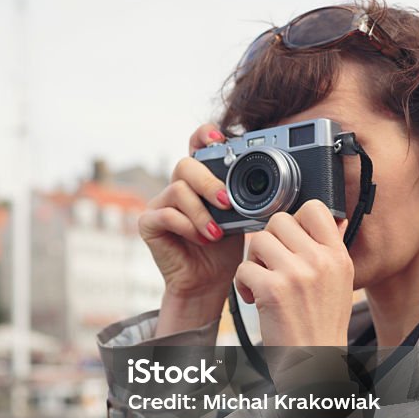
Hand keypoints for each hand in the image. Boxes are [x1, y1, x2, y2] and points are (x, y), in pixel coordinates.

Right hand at [140, 124, 243, 333]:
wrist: (207, 282)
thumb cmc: (224, 250)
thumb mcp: (240, 218)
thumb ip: (242, 196)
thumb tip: (270, 183)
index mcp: (200, 180)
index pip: (197, 146)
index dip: (204, 135)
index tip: (220, 137)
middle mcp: (178, 186)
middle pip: (186, 165)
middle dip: (208, 182)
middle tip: (227, 202)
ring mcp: (160, 203)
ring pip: (178, 190)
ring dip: (201, 212)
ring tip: (217, 232)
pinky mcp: (148, 223)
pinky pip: (165, 214)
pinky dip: (187, 226)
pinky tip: (202, 238)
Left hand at [234, 200, 353, 346]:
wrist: (315, 362)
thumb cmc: (322, 324)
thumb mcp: (340, 283)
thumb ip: (330, 250)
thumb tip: (333, 219)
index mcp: (338, 256)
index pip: (315, 208)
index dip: (295, 219)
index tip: (289, 241)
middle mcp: (320, 261)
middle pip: (279, 221)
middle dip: (268, 242)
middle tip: (271, 265)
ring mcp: (296, 274)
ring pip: (258, 241)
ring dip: (254, 261)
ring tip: (263, 282)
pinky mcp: (272, 290)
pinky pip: (243, 268)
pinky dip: (242, 284)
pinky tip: (255, 299)